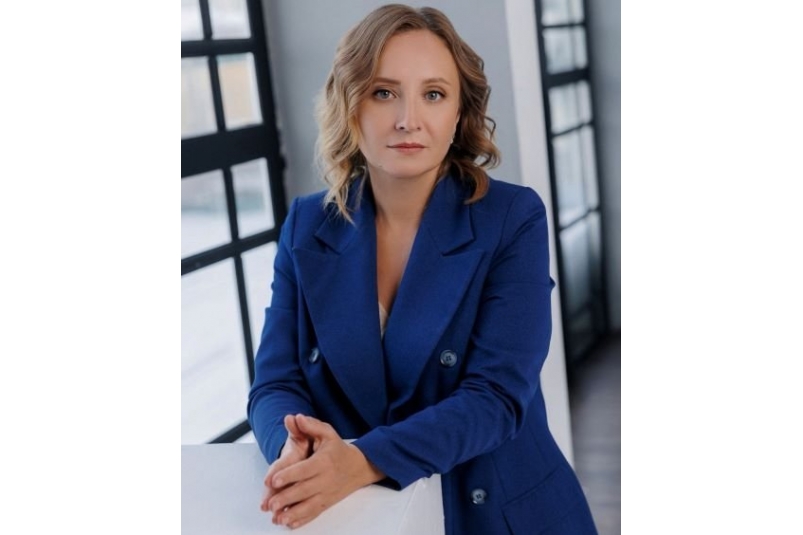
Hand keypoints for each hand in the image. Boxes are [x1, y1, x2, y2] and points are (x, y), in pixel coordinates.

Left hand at [266, 414, 384, 528]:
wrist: (358, 466)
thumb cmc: (337, 449)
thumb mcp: (327, 433)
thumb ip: (310, 426)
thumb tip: (295, 417)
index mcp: (323, 461)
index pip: (304, 470)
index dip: (288, 475)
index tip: (274, 481)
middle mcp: (325, 479)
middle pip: (304, 490)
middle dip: (286, 498)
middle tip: (270, 503)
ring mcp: (326, 493)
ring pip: (308, 506)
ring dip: (292, 513)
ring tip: (276, 518)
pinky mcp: (326, 503)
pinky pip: (313, 513)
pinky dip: (301, 520)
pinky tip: (289, 523)